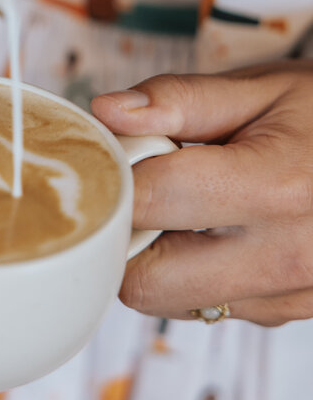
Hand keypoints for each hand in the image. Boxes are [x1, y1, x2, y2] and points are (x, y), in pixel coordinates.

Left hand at [91, 63, 312, 325]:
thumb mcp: (263, 87)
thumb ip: (179, 99)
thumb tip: (107, 112)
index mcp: (275, 187)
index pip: (149, 201)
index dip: (116, 174)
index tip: (118, 154)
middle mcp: (286, 255)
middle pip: (146, 279)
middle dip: (127, 234)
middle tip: (144, 188)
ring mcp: (292, 293)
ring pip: (171, 302)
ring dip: (159, 258)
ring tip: (189, 206)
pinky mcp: (291, 312)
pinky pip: (210, 307)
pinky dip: (196, 274)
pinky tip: (220, 231)